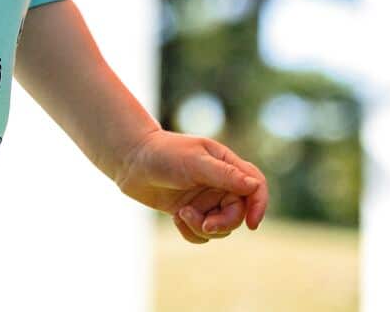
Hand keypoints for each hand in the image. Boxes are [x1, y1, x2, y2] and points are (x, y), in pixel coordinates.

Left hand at [113, 129, 268, 243]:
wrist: (130, 161)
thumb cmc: (163, 154)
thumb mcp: (195, 163)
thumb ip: (225, 175)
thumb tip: (255, 186)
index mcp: (226, 165)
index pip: (255, 186)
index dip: (259, 205)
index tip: (252, 224)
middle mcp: (219, 183)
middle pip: (238, 213)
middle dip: (223, 223)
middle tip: (205, 225)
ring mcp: (205, 199)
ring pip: (220, 227)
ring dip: (203, 227)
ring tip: (182, 214)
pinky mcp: (190, 212)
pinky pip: (201, 233)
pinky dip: (190, 231)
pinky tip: (176, 217)